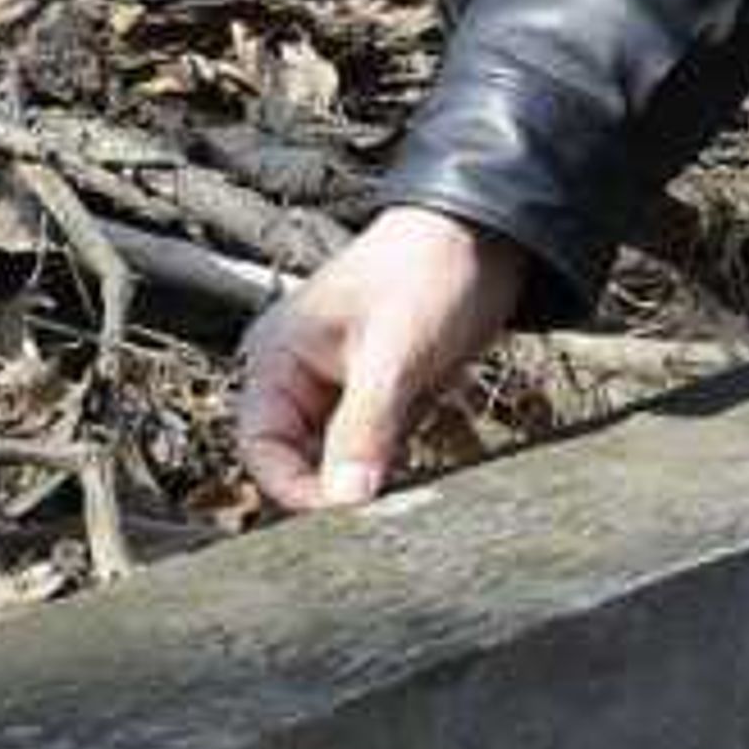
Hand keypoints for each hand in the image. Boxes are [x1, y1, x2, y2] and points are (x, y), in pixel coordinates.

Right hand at [235, 207, 525, 511]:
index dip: (293, 486)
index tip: (342, 510)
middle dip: (335, 487)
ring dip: (369, 480)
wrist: (488, 238)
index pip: (260, 447)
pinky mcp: (383, 399)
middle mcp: (300, 377)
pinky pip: (376, 450)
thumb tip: (344, 498)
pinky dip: (396, 465)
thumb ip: (365, 426)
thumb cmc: (428, 271)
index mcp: (278, 357)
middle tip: (381, 509)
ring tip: (406, 487)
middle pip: (297, 461)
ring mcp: (342, 390)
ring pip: (340, 461)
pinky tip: (422, 471)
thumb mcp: (393, 354)